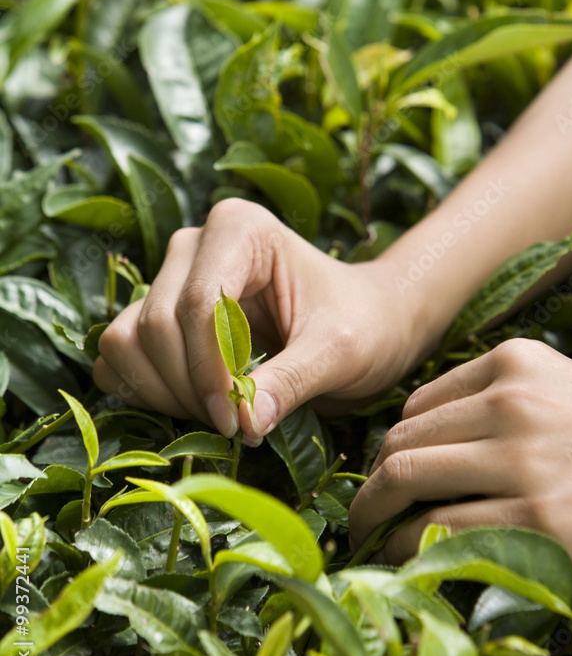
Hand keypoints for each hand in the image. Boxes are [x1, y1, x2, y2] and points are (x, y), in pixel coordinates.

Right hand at [93, 199, 419, 442]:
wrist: (368, 322)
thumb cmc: (363, 324)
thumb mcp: (340, 352)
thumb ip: (292, 382)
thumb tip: (242, 422)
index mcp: (240, 229)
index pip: (198, 303)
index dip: (208, 370)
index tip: (237, 421)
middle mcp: (194, 244)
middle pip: (156, 323)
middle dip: (189, 387)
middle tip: (236, 425)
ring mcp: (171, 276)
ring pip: (127, 339)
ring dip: (163, 391)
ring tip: (219, 415)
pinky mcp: (158, 311)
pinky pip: (119, 354)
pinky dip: (144, 388)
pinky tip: (193, 405)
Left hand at [349, 338, 571, 569]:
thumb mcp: (562, 387)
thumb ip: (493, 398)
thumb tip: (414, 440)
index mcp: (515, 362)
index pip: (418, 405)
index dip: (395, 446)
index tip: (388, 475)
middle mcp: (513, 403)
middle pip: (403, 441)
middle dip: (371, 483)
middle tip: (361, 513)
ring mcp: (524, 461)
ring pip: (407, 481)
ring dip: (375, 516)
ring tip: (370, 537)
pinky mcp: (540, 519)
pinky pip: (439, 531)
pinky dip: (406, 548)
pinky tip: (404, 559)